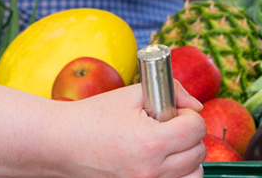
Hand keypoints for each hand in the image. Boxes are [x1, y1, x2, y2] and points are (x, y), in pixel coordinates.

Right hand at [57, 81, 205, 177]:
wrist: (62, 144)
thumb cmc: (93, 117)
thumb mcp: (130, 95)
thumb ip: (171, 91)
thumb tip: (196, 105)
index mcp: (152, 143)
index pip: (196, 128)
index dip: (189, 115)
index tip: (174, 111)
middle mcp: (152, 171)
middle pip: (199, 153)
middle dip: (189, 135)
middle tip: (168, 126)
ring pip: (193, 175)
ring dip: (187, 158)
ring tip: (166, 146)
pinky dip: (176, 175)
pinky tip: (161, 162)